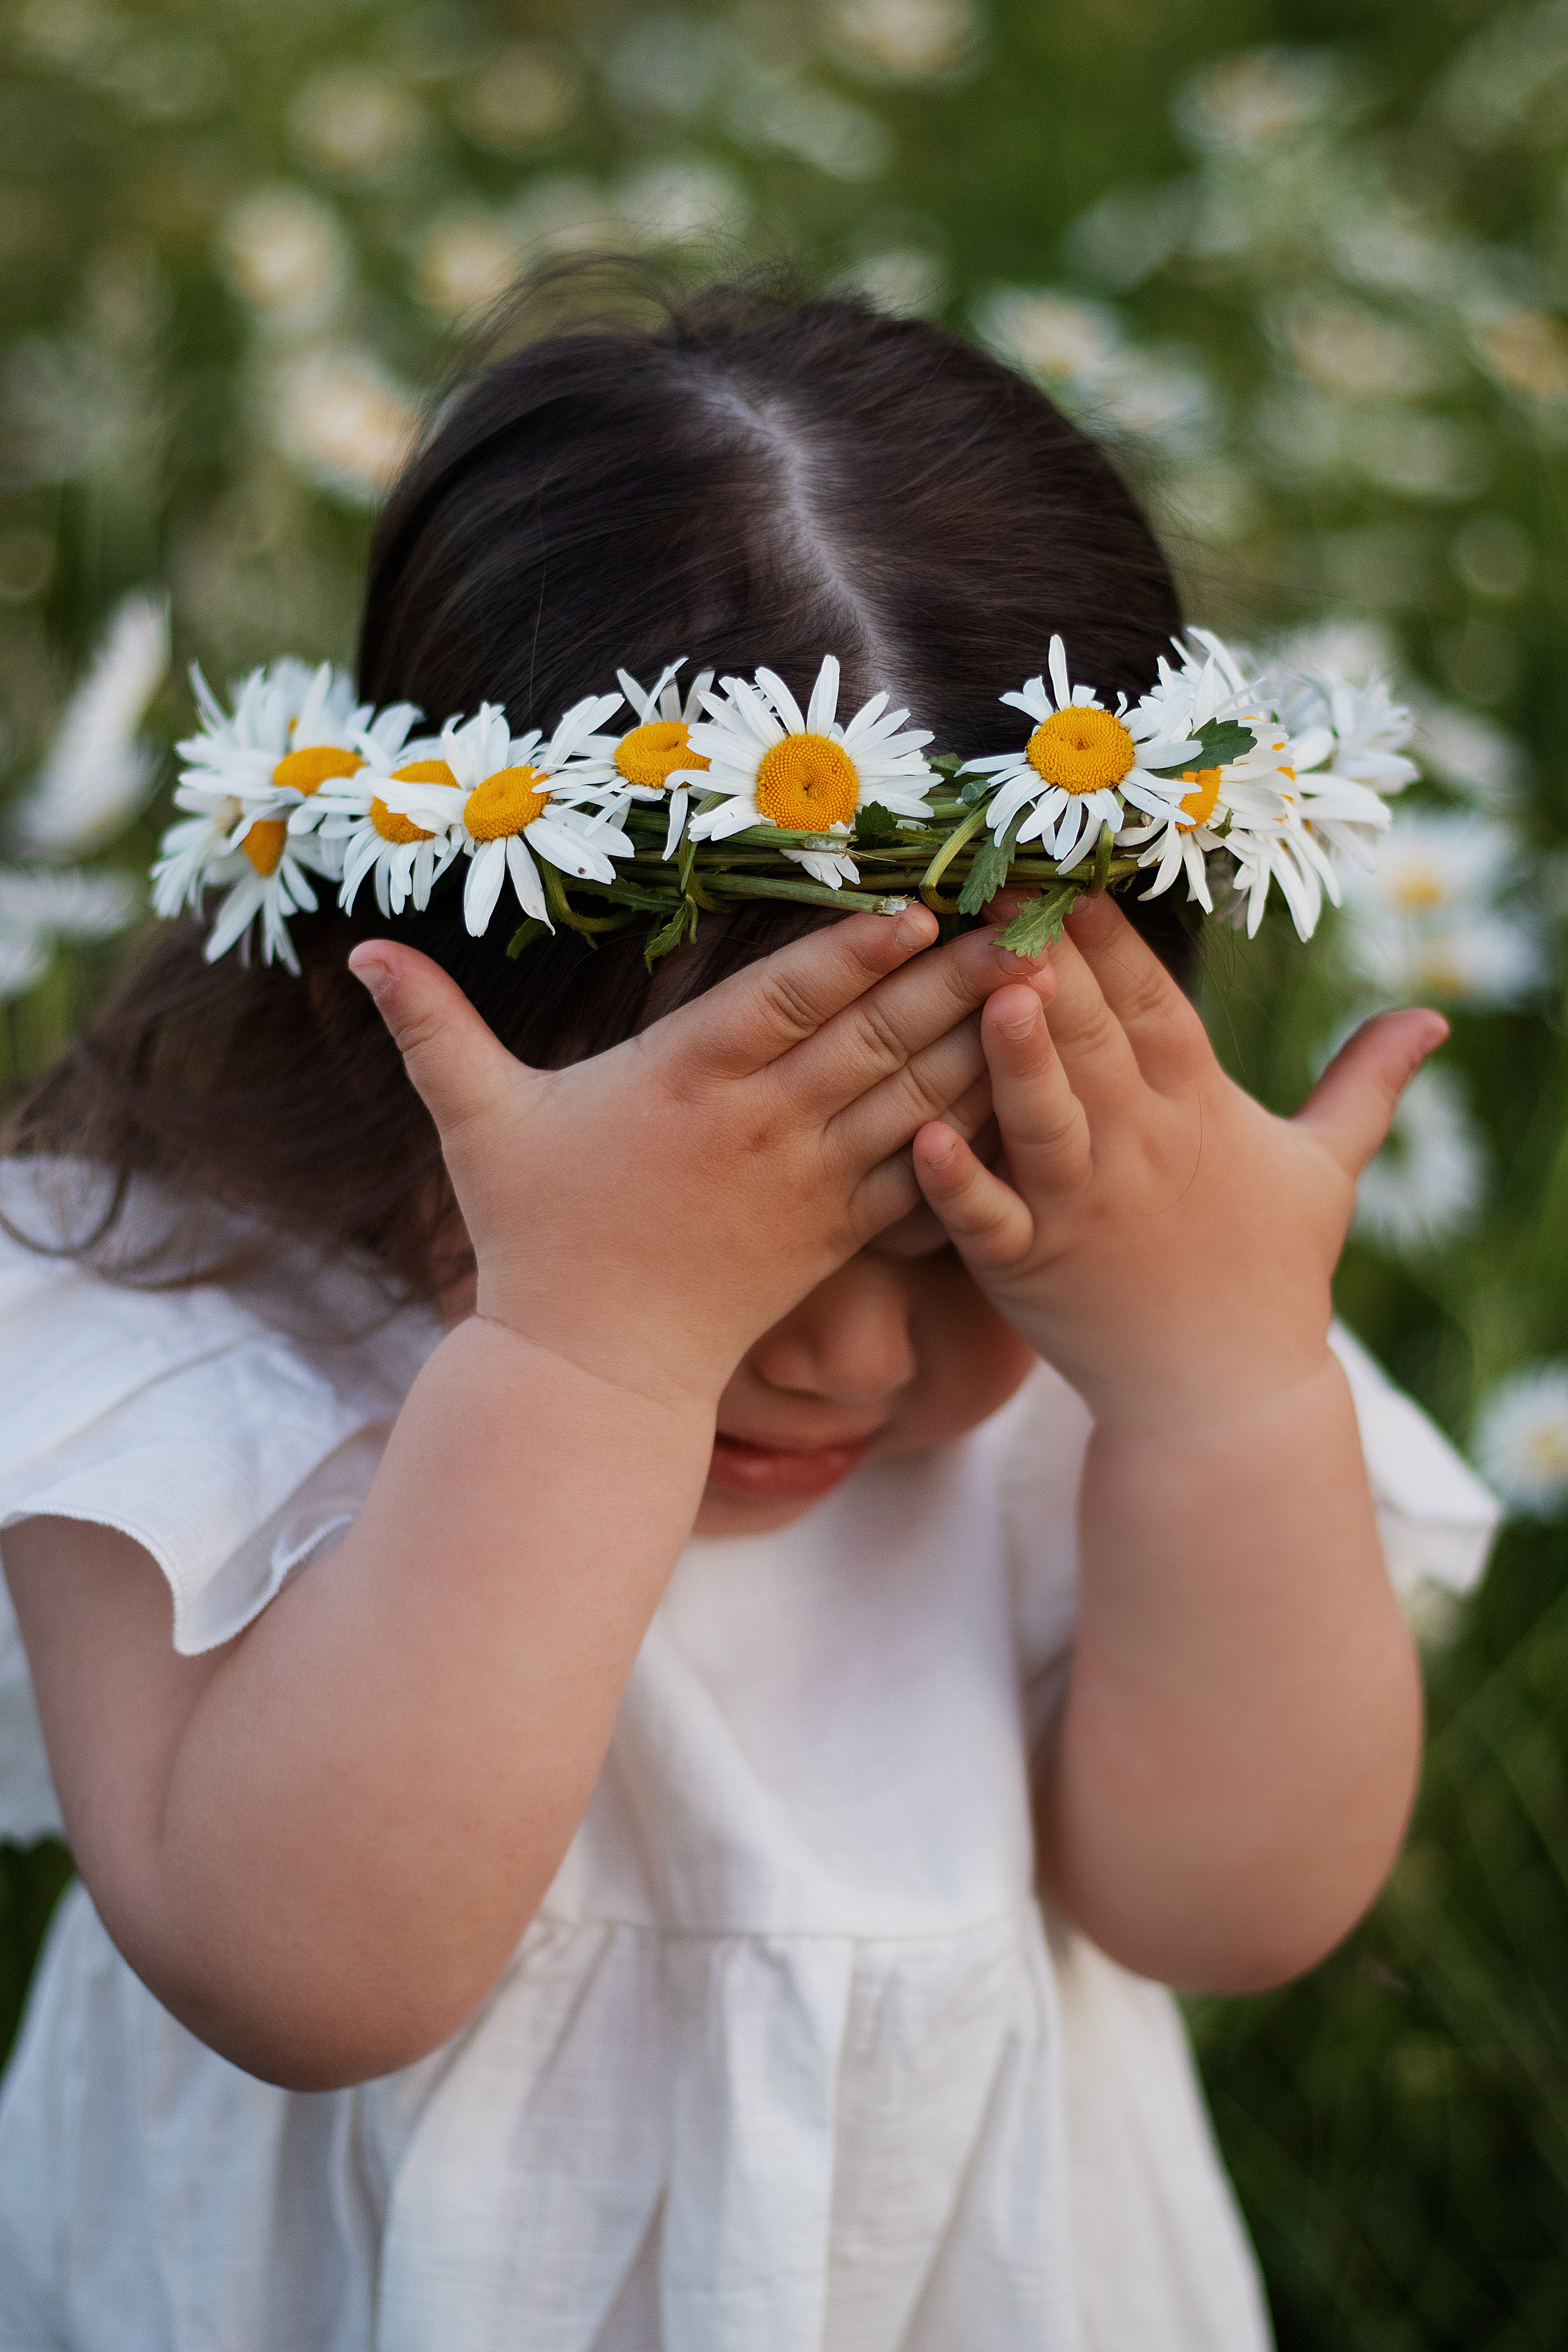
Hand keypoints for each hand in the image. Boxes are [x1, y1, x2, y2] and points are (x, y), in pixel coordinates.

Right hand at [350, 911, 1051, 1408]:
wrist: (591, 1373)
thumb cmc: (536, 1239)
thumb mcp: (477, 1126)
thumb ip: (433, 1032)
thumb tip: (359, 951)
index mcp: (686, 1082)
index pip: (786, 1000)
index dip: (856, 951)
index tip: (920, 904)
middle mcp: (759, 1127)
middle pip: (874, 1037)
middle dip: (958, 978)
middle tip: (1034, 920)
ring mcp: (807, 1185)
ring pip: (915, 1099)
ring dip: (985, 1042)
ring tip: (1054, 987)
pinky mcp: (837, 1235)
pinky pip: (922, 1176)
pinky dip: (978, 1134)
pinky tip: (1032, 1094)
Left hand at [912, 893, 1447, 1433]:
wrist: (1227, 1401)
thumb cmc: (1273, 1274)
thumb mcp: (1328, 1168)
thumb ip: (1367, 1082)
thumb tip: (1436, 1016)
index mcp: (1198, 1111)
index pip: (1156, 1006)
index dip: (1118, 940)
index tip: (1078, 871)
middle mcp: (1139, 1151)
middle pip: (1095, 1043)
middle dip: (1053, 964)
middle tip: (1006, 889)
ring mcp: (1079, 1211)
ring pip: (1042, 1121)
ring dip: (1016, 1058)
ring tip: (992, 989)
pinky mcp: (1027, 1270)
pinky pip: (986, 1219)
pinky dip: (957, 1182)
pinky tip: (924, 1135)